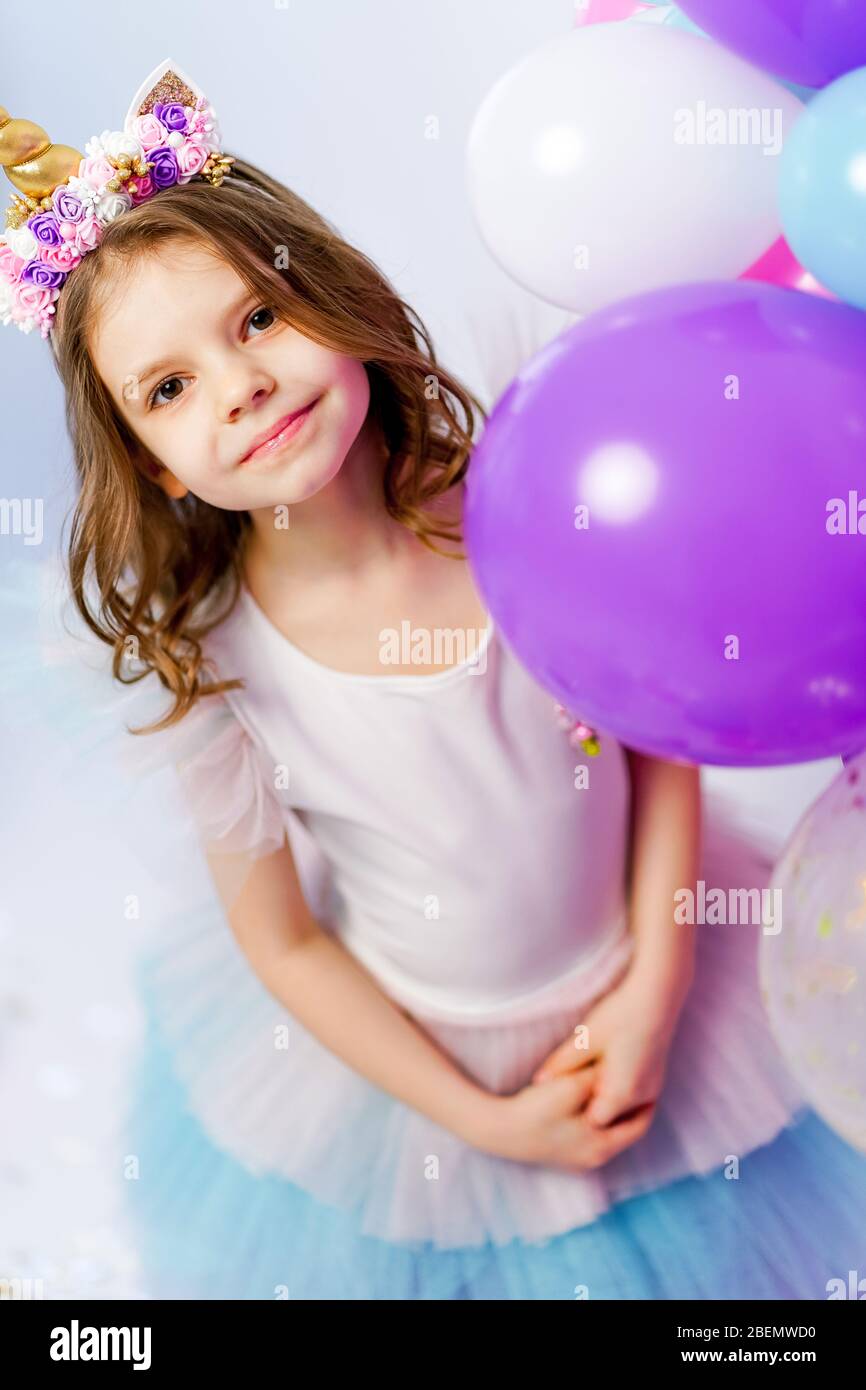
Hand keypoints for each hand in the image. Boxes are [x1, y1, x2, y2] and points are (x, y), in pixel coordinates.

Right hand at [471, 1068, 655, 1169]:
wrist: (499, 1130)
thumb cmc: (537, 1110)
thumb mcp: (571, 1087)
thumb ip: (598, 1079)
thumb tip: (614, 1072)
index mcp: (603, 1145)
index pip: (639, 1125)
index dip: (648, 1102)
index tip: (653, 1080)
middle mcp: (594, 1157)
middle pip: (624, 1131)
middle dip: (631, 1107)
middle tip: (636, 1082)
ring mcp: (577, 1159)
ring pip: (607, 1133)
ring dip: (612, 1113)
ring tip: (614, 1088)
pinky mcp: (561, 1154)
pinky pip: (591, 1135)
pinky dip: (596, 1119)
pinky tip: (588, 1101)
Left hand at [529, 972, 681, 1128]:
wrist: (657, 997)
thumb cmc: (620, 1015)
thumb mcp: (586, 1038)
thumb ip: (562, 1063)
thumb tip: (538, 1080)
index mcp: (621, 1093)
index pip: (594, 1122)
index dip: (578, 1112)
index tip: (565, 1096)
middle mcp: (641, 1097)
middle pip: (611, 1118)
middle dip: (592, 1108)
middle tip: (575, 1087)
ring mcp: (652, 1089)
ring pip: (624, 1109)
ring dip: (607, 1099)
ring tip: (591, 1076)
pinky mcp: (656, 1078)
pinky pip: (635, 1098)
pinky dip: (619, 1092)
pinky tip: (607, 1071)